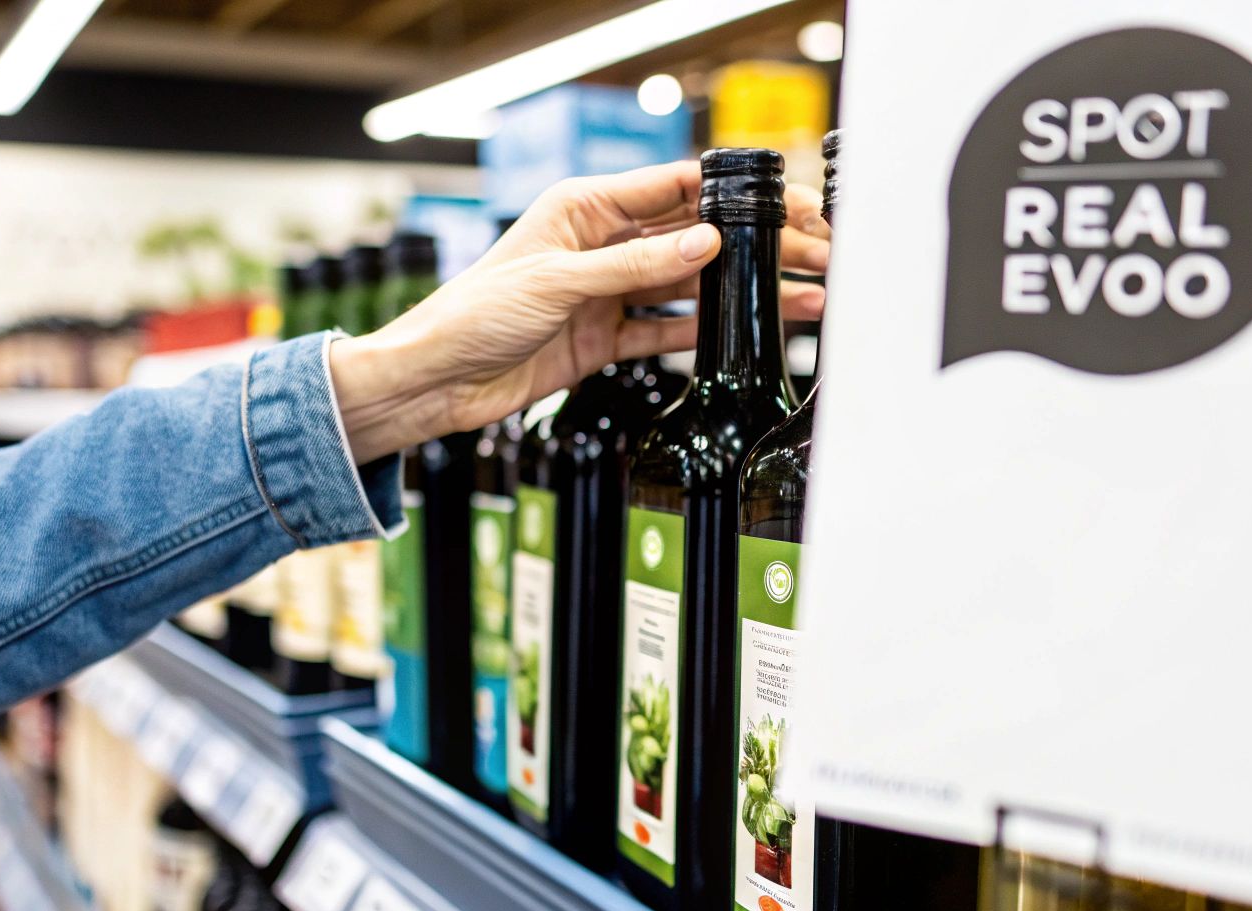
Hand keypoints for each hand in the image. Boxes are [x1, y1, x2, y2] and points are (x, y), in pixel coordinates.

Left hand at [329, 160, 830, 462]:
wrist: (434, 382)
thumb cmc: (470, 315)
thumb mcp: (557, 282)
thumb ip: (634, 267)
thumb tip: (703, 244)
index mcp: (584, 207)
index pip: (674, 188)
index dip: (733, 196)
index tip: (785, 205)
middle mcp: (601, 244)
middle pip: (695, 238)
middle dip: (758, 246)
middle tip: (816, 255)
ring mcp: (607, 292)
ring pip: (691, 287)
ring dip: (745, 293)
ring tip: (804, 295)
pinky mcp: (605, 338)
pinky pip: (668, 329)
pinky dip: (708, 332)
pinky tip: (751, 331)